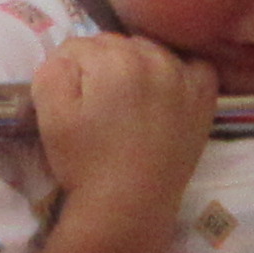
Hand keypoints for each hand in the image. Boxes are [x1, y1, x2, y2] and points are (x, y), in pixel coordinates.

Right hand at [31, 34, 214, 222]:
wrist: (128, 207)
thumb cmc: (84, 163)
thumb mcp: (50, 115)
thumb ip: (53, 69)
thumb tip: (69, 55)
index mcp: (113, 58)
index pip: (80, 46)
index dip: (70, 72)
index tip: (72, 101)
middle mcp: (153, 58)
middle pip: (116, 45)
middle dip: (102, 66)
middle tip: (98, 106)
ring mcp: (183, 77)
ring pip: (151, 51)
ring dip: (137, 67)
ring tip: (129, 104)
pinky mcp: (202, 98)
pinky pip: (193, 65)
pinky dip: (179, 72)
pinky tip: (166, 93)